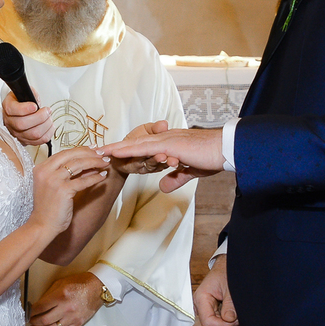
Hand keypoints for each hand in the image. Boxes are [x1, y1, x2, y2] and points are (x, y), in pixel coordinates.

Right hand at [2, 95, 53, 145]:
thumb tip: (36, 100)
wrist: (22, 111)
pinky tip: (49, 125)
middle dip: (40, 117)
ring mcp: (17, 133)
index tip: (35, 106)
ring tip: (49, 117)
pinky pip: (40, 140)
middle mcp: (10, 122)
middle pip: (22, 124)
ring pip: (33, 134)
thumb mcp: (25, 92)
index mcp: (8, 107)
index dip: (25, 109)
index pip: (12, 110)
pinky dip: (48, 132)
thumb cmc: (23, 102)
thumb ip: (31, 93)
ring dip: (46, 125)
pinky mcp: (27, 140)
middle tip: (47, 111)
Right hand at [28, 146, 109, 236]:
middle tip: (102, 153)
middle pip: (71, 155)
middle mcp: (46, 171)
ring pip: (78, 165)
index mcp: (41, 168)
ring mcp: (54, 180)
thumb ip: (66, 173)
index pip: (64, 153)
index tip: (93, 148)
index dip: (80, 149)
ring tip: (105, 163)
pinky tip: (102, 176)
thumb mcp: (54, 185)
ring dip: (94, 162)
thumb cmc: (48, 207)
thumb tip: (87, 163)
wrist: (42, 225)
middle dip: (89, 153)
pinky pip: (83, 180)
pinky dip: (95, 177)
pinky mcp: (63, 190)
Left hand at [28, 271, 101, 325]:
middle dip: (34, 321)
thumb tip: (38, 304)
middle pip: (44, 320)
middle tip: (30, 321)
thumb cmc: (81, 283)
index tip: (28, 312)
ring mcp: (73, 317)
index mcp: (61, 296)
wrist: (98, 288)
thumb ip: (49, 294)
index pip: (41, 307)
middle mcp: (67, 308)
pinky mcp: (77, 323)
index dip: (31, 311)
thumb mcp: (61, 283)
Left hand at [100, 127, 224, 192]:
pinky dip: (129, 149)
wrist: (225, 149)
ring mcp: (167, 140)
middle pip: (136, 143)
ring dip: (118, 148)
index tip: (113, 154)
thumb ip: (177, 177)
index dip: (128, 150)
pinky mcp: (170, 145)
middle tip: (98, 151)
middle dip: (117, 147)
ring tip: (101, 152)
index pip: (145, 146)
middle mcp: (166, 139)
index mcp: (170, 144)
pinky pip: (145, 147)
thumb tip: (163, 186)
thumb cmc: (213, 157)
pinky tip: (117, 152)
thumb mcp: (191, 171)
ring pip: (137, 144)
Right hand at [194, 257, 239, 325]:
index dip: (223, 325)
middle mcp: (202, 307)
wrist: (226, 266)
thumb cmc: (226, 272)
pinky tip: (236, 314)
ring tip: (239, 314)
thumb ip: (230, 304)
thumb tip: (230, 320)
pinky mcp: (215, 313)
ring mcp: (208, 311)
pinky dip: (231, 324)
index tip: (236, 321)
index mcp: (201, 299)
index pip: (208, 323)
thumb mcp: (230, 287)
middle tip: (240, 316)